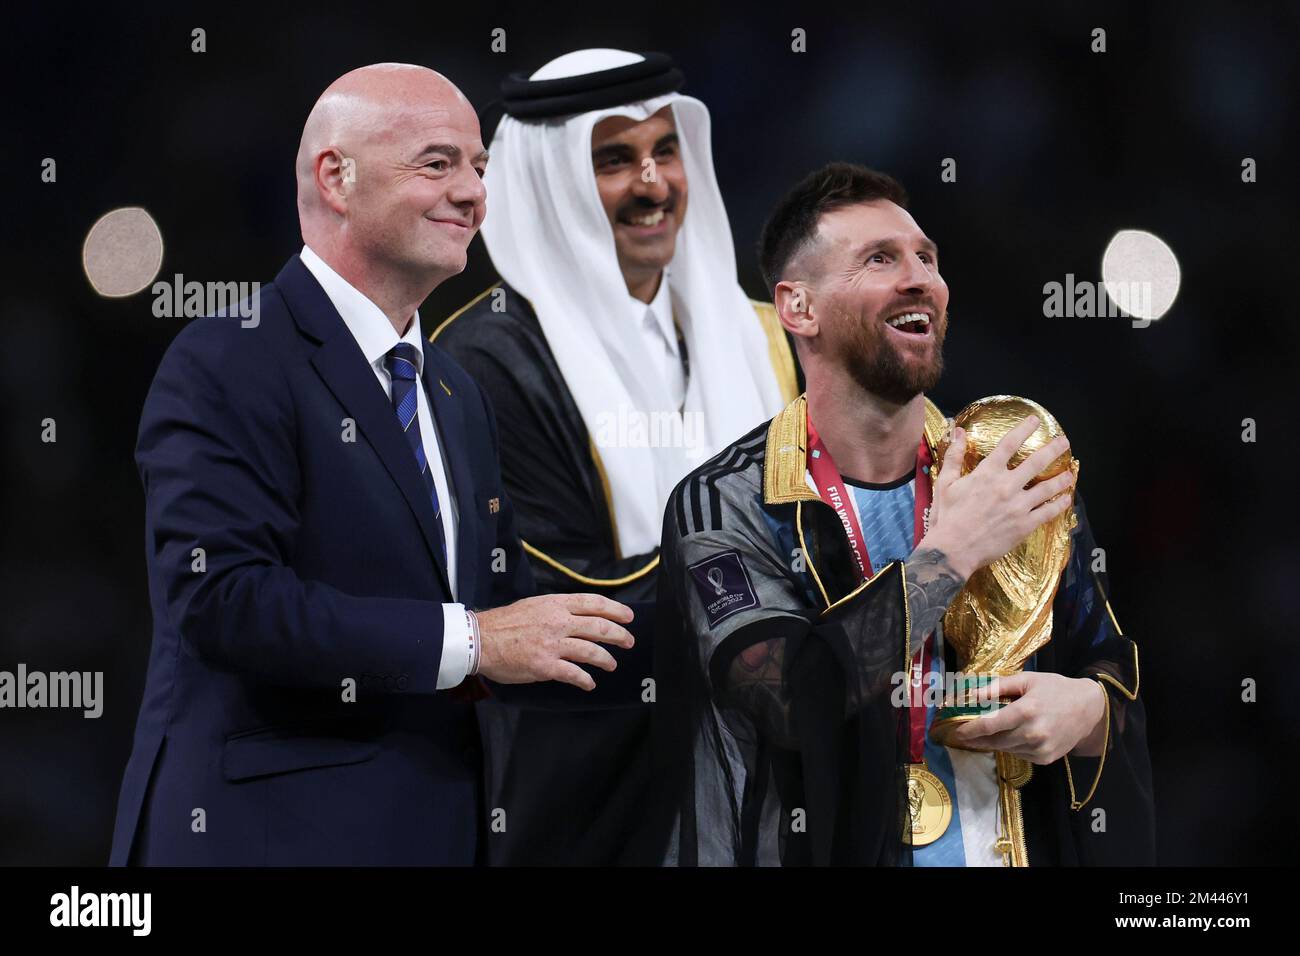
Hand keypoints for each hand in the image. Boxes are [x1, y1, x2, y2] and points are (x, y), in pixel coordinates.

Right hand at [474, 593, 634, 690]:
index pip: (594, 603)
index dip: (615, 610)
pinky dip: (585, 680)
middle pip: (599, 627)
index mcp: (555, 604)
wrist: (480, 639)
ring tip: (612, 664)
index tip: (628, 617)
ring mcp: (553, 644)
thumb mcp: (533, 605)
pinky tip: (589, 684)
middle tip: (628, 641)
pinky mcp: (545, 666)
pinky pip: (574, 674)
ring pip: (591, 651)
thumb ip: (556, 610)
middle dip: (619, 635)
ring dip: (606, 659)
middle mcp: (558, 622)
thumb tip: (576, 616)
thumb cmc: (504, 623)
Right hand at [925, 414, 1075, 578]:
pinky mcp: (1024, 525)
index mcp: (987, 473)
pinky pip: (1048, 512)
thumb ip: (954, 456)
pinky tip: (1066, 499)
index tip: (1034, 421)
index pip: (1009, 444)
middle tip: (1064, 442)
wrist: (953, 549)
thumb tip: (959, 431)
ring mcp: (1018, 506)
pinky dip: (1059, 504)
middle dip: (1053, 449)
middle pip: (1036, 462)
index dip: (1023, 429)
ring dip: (1061, 479)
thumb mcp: (946, 483)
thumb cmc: (947, 516)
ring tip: (1070, 474)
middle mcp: (1006, 485)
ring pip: (1047, 488)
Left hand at [946, 672, 1106, 763]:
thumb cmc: (1055, 689)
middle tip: (962, 734)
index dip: (970, 729)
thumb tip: (972, 694)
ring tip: (983, 734)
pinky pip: (1019, 754)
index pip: (990, 725)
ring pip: (1005, 749)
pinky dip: (1011, 746)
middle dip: (976, 738)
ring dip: (992, 743)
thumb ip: (998, 687)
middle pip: (994, 740)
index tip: (956, 731)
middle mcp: (1033, 733)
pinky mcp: (1045, 759)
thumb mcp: (1027, 680)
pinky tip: (1011, 736)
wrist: (1089, 709)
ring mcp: (1040, 749)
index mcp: (1026, 711)